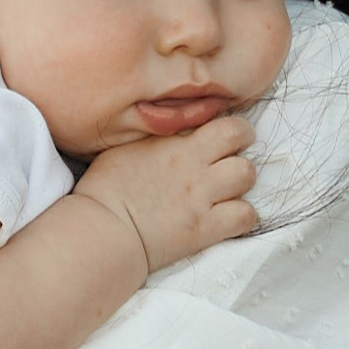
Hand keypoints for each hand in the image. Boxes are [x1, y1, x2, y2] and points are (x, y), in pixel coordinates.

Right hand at [76, 115, 257, 274]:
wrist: (102, 230)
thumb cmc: (104, 190)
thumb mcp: (124, 147)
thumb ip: (153, 136)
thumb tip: (169, 129)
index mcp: (171, 141)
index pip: (214, 118)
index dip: (223, 128)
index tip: (220, 138)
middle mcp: (192, 162)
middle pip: (238, 135)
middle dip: (242, 142)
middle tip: (232, 156)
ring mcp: (201, 195)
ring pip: (246, 173)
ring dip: (241, 181)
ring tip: (229, 190)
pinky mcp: (205, 227)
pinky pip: (246, 215)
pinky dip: (243, 216)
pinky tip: (229, 218)